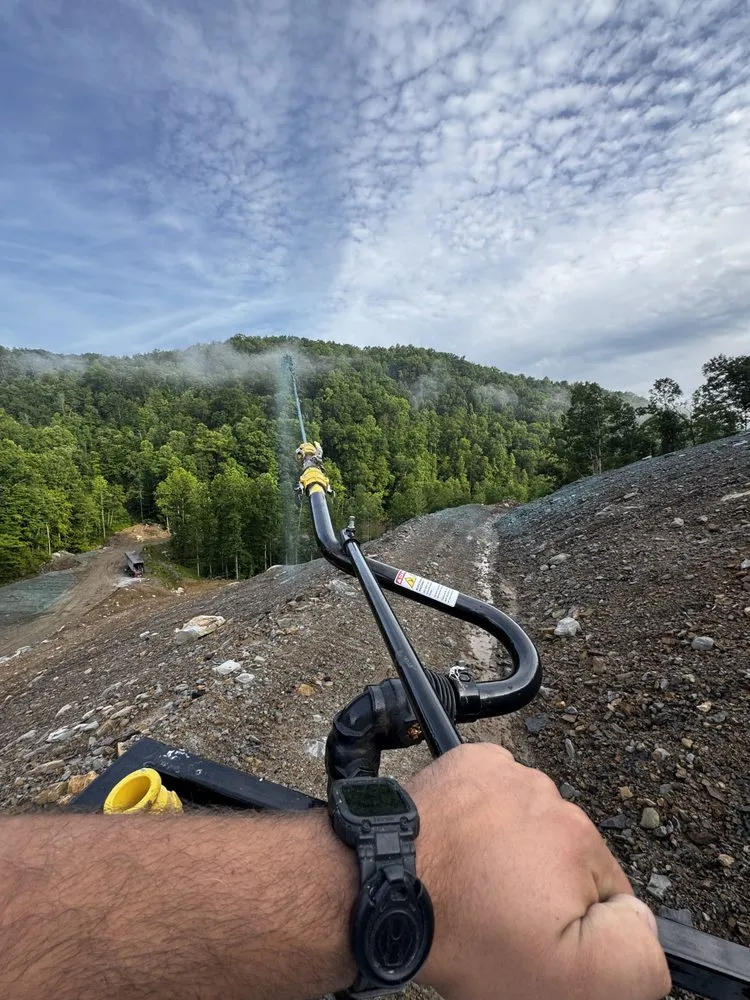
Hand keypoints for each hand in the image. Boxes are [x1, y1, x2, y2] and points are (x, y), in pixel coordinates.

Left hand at [409, 743, 669, 999]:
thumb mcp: (570, 981)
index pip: (605, 891)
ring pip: (527, 825)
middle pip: (563, 854)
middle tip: (497, 915)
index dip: (573, 925)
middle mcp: (548, 794)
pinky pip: (492, 794)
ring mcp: (504, 771)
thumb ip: (635, 954)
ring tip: (472, 882)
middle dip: (540, 886)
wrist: (383, 885)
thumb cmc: (464, 932)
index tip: (535, 938)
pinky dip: (481, 817)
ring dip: (508, 851)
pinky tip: (461, 847)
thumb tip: (641, 921)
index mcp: (580, 838)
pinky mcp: (467, 762)